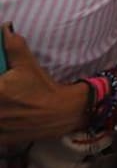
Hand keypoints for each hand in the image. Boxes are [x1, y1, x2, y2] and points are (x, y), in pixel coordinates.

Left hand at [0, 24, 87, 144]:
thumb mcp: (28, 65)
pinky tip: (8, 113)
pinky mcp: (1, 138)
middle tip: (5, 89)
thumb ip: (14, 47)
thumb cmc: (42, 87)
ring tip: (7, 101)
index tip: (1, 78)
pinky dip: (2, 122)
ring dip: (0, 108)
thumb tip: (6, 28)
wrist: (60, 112)